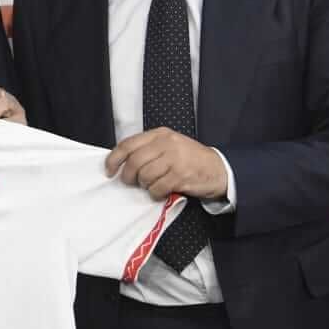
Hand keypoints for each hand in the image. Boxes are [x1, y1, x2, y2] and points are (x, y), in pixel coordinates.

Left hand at [105, 128, 227, 200]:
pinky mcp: (181, 175)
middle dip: (127, 176)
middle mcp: (166, 143)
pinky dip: (155, 193)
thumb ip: (148, 149)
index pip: (128, 144)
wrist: (219, 168)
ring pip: (144, 175)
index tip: (109, 170)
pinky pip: (157, 188)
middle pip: (134, 161)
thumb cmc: (190, 158)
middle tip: (130, 182)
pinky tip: (161, 192)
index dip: (114, 159)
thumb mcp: (169, 146)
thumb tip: (121, 163)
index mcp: (159, 134)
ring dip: (144, 185)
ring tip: (151, 185)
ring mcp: (174, 159)